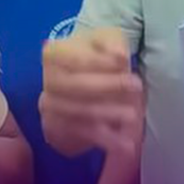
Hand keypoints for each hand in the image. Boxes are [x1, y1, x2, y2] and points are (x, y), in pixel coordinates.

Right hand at [40, 28, 143, 157]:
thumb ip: (112, 43)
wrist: (80, 79)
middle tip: (136, 86)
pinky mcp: (59, 128)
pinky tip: (125, 145)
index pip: (75, 58)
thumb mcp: (106, 39)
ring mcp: (50, 106)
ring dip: (107, 114)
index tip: (124, 61)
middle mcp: (47, 80)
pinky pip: (83, 135)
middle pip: (74, 86)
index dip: (99, 61)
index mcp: (55, 53)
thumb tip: (119, 55)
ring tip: (133, 116)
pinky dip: (105, 140)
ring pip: (78, 112)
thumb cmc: (96, 54)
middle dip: (107, 86)